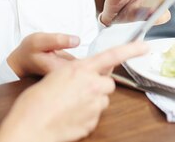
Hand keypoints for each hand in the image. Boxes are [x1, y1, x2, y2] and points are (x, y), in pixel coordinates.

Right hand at [0, 41, 147, 141]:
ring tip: (69, 105)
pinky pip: (94, 116)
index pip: (112, 56)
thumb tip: (88, 74)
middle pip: (108, 83)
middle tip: (79, 90)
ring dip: (92, 101)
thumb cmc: (35, 102)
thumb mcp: (55, 76)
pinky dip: (85, 116)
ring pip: (102, 101)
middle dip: (98, 86)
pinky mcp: (92, 123)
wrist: (30, 126)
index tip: (145, 47)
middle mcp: (91, 85)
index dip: (131, 50)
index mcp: (80, 69)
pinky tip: (69, 116)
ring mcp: (93, 106)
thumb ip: (76, 72)